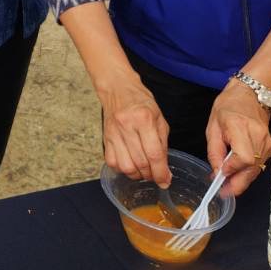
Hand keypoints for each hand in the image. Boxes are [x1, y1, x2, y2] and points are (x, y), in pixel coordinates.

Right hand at [98, 72, 171, 186]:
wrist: (118, 88)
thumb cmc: (140, 102)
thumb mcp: (159, 119)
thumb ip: (162, 144)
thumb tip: (165, 169)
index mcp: (144, 119)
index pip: (154, 154)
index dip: (161, 172)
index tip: (165, 181)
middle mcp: (127, 125)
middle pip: (140, 162)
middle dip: (151, 175)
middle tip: (156, 175)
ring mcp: (113, 132)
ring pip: (125, 166)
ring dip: (137, 174)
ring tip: (143, 171)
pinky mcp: (105, 137)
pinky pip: (112, 162)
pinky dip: (122, 169)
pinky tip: (130, 164)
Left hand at [207, 80, 270, 195]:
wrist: (249, 96)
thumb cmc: (227, 108)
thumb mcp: (213, 127)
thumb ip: (215, 151)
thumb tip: (218, 173)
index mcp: (241, 127)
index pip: (243, 157)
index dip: (232, 169)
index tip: (220, 174)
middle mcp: (259, 137)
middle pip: (252, 168)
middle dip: (237, 184)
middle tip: (223, 192)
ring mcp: (268, 143)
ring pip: (256, 169)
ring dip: (242, 179)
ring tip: (227, 183)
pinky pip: (258, 165)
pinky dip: (247, 172)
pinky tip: (237, 173)